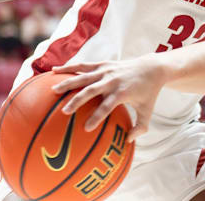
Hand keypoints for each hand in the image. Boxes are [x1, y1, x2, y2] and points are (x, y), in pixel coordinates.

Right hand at [51, 57, 166, 141]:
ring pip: (84, 76)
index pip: (107, 107)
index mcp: (123, 93)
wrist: (151, 68)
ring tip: (53, 90)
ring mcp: (107, 71)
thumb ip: (140, 128)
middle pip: (92, 91)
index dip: (97, 117)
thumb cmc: (148, 93)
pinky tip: (53, 71)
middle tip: (65, 112)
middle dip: (78, 101)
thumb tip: (127, 141)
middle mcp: (113, 80)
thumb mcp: (148, 111)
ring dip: (68, 83)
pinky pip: (83, 66)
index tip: (86, 129)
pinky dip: (69, 67)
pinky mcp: (103, 64)